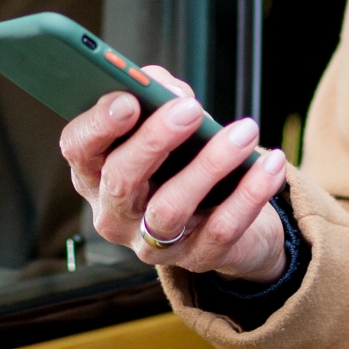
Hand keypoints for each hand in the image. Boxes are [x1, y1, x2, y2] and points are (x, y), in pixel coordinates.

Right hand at [58, 68, 292, 284]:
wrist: (225, 214)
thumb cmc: (183, 159)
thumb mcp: (167, 124)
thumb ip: (159, 96)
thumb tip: (167, 89)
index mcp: (95, 173)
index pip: (78, 149)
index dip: (98, 125)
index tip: (128, 99)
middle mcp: (114, 214)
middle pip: (121, 180)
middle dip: (155, 140)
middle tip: (190, 109)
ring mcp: (152, 243)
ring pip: (170, 209)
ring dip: (210, 165)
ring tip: (244, 132)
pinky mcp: (196, 259)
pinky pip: (221, 229)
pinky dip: (250, 194)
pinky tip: (270, 164)